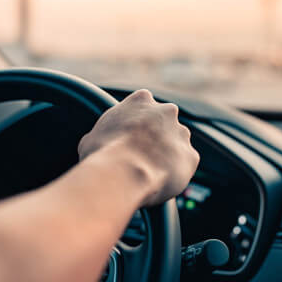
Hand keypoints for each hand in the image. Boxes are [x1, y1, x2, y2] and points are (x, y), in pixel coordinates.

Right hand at [77, 89, 198, 206]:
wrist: (124, 172)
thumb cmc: (103, 153)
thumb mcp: (90, 138)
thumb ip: (103, 134)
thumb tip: (95, 145)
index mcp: (141, 100)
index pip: (142, 105)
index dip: (135, 123)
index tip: (129, 136)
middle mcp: (166, 111)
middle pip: (163, 123)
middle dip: (156, 137)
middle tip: (140, 156)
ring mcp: (181, 133)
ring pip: (177, 143)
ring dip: (167, 155)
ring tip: (148, 172)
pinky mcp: (191, 156)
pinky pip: (183, 165)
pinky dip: (175, 173)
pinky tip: (159, 181)